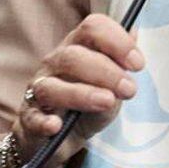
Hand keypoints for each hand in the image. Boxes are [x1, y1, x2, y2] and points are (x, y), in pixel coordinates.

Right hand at [13, 14, 144, 164]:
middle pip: (73, 56)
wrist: (61, 139)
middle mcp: (55, 64)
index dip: (117, 41)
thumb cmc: (88, 104)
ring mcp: (39, 91)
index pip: (92, 28)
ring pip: (52, 86)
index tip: (138, 64)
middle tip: (129, 90)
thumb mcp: (111, 84)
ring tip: (107, 102)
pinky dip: (44, 121)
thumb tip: (135, 31)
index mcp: (78, 47)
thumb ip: (122, 62)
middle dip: (106, 71)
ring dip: (83, 93)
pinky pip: (33, 118)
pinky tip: (56, 126)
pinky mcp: (30, 119)